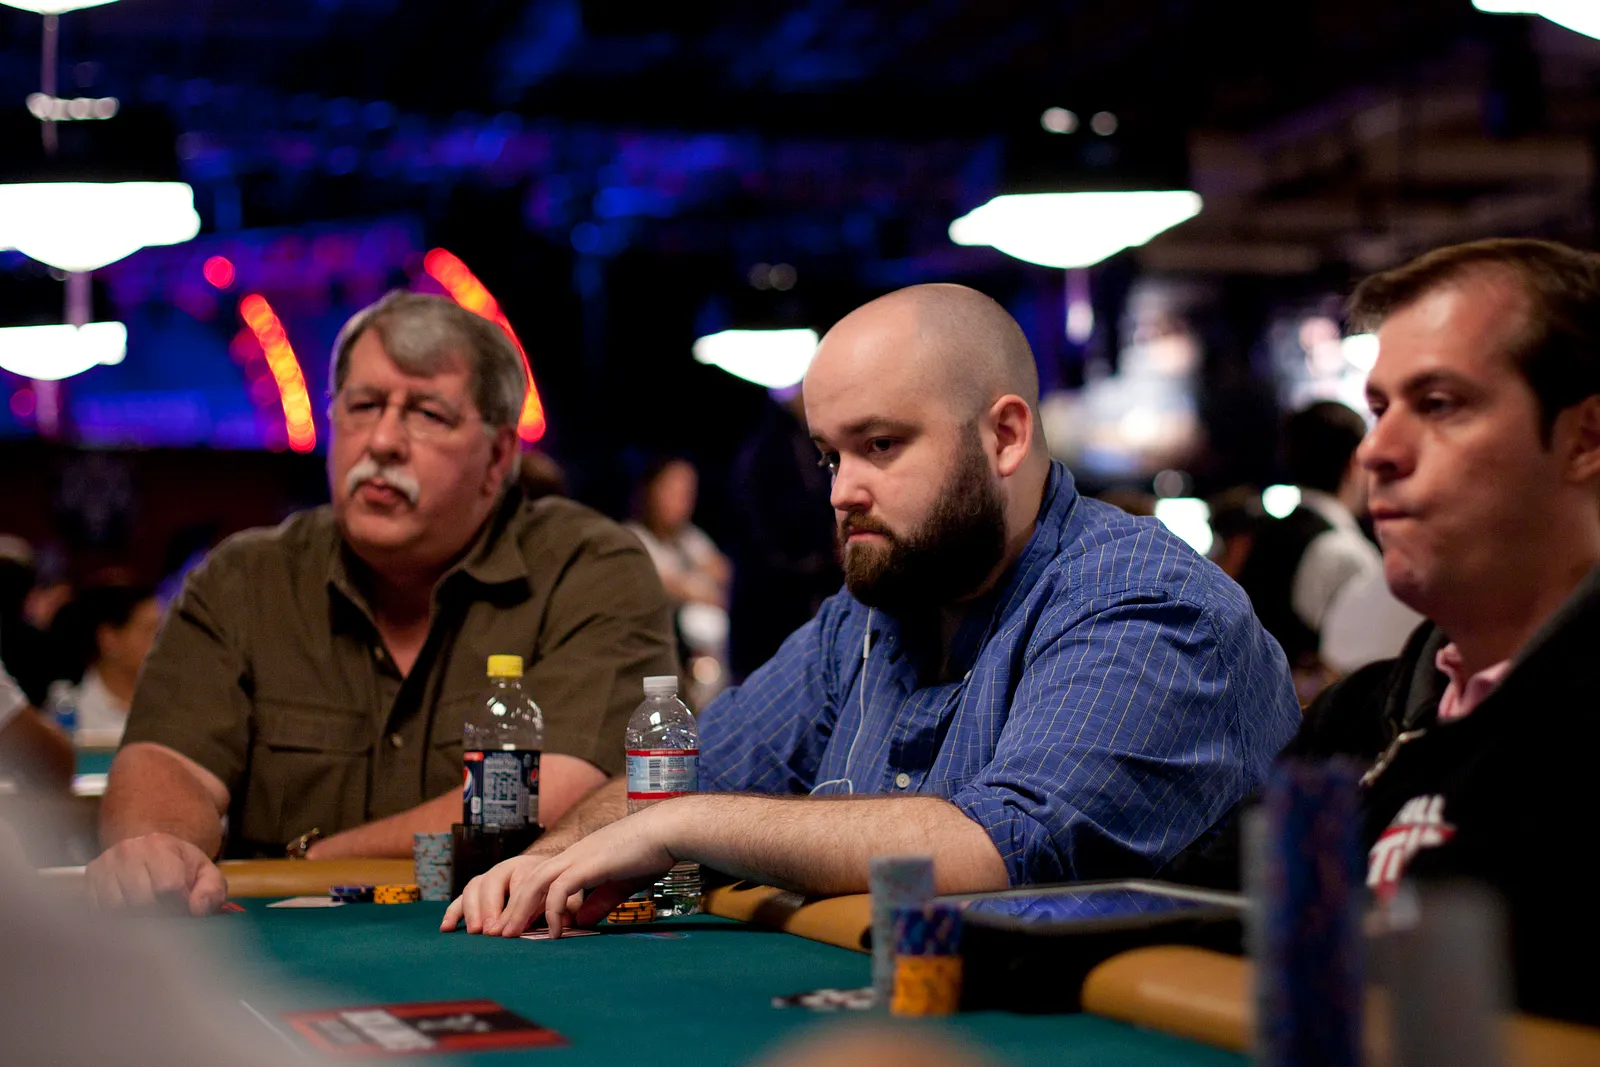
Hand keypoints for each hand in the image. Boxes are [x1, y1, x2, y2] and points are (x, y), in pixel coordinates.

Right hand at [86, 833, 227, 915]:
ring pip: (116, 908)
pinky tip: (128, 912)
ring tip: (146, 910)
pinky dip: (113, 918)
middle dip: (157, 913)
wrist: (148, 850)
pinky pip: (97, 912)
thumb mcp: (205, 872)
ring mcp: (104, 866)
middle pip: (140, 900)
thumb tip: (198, 910)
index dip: (179, 903)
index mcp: (159, 846)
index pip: (168, 886)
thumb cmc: (178, 865)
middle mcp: (127, 852)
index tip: (182, 904)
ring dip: (133, 917)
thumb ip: (211, 890)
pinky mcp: (87, 882)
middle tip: (165, 910)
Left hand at [440, 804, 681, 938]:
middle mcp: (572, 855)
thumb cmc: (650, 853)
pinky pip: (561, 889)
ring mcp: (579, 857)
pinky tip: (554, 932)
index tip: (515, 926)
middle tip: (496, 935)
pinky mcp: (590, 863)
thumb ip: (599, 900)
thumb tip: (581, 921)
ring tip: (507, 936)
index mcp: (578, 858)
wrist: (667, 830)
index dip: (524, 902)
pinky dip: (552, 910)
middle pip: (528, 879)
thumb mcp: (620, 883)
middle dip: (510, 907)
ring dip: (519, 910)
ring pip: (536, 882)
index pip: (541, 879)